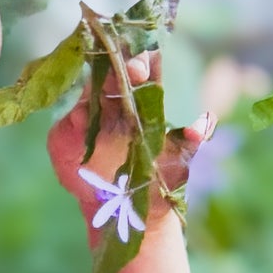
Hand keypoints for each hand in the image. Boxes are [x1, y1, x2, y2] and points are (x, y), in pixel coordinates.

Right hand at [46, 49, 215, 219]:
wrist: (126, 212)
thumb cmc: (156, 182)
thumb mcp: (179, 163)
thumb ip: (191, 141)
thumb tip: (204, 123)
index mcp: (144, 102)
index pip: (143, 69)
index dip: (142, 61)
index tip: (142, 70)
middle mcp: (117, 102)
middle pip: (114, 70)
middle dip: (120, 64)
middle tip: (131, 73)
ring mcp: (91, 114)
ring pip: (90, 88)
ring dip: (96, 83)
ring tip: (102, 88)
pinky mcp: (68, 132)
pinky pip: (69, 119)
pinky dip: (75, 119)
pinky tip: (81, 120)